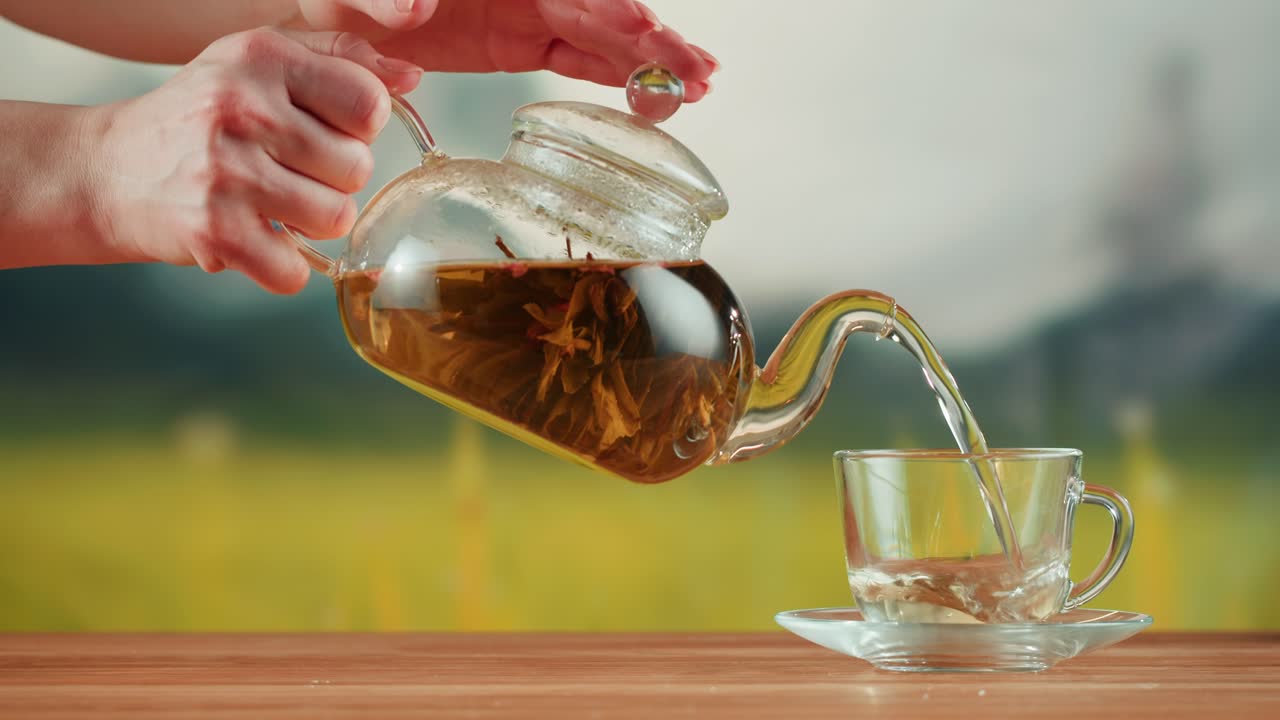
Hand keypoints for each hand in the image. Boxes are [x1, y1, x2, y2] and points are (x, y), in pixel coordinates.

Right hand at [89, 27, 423, 293]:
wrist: (108, 170)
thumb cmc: (200, 116)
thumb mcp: (259, 64)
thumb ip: (340, 61)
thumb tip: (411, 78)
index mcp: (262, 57)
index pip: (369, 104)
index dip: (358, 128)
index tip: (323, 131)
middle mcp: (243, 107)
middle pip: (358, 167)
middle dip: (334, 179)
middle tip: (289, 172)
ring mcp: (228, 171)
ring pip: (336, 218)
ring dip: (313, 224)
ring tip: (275, 205)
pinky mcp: (215, 230)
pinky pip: (295, 270)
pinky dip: (282, 268)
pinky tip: (256, 240)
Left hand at [297, 0, 718, 100]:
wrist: (324, 5)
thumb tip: (416, 8)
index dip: (606, 6)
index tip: (641, 31)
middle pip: (601, 6)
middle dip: (651, 38)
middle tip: (698, 71)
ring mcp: (526, 10)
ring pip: (602, 33)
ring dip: (651, 60)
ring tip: (700, 84)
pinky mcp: (520, 39)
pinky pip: (582, 55)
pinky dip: (620, 73)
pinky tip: (657, 91)